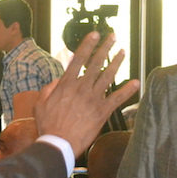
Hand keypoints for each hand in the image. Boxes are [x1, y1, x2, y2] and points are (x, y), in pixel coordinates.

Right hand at [34, 32, 138, 157]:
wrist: (58, 143)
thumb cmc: (48, 125)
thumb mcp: (40, 103)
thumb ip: (49, 88)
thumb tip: (58, 80)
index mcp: (66, 84)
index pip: (78, 59)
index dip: (87, 45)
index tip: (94, 34)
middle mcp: (81, 88)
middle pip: (96, 63)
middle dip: (105, 48)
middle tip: (113, 37)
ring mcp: (93, 99)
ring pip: (108, 76)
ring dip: (117, 62)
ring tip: (123, 52)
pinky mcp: (102, 112)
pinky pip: (117, 98)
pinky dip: (128, 90)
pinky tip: (136, 82)